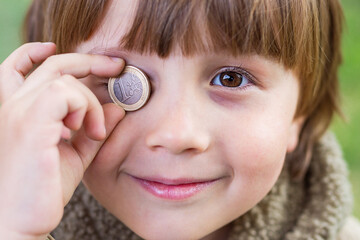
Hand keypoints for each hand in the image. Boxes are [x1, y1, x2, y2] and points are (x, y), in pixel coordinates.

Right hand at [0, 42, 124, 238]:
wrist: (21, 221)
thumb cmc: (43, 188)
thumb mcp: (74, 153)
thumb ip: (93, 129)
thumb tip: (117, 107)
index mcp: (17, 110)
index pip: (20, 66)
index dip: (39, 52)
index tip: (63, 50)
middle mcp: (11, 105)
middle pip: (54, 64)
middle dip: (90, 61)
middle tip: (117, 68)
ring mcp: (17, 112)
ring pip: (64, 78)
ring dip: (89, 100)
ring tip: (94, 130)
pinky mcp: (29, 124)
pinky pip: (63, 92)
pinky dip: (83, 106)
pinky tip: (84, 130)